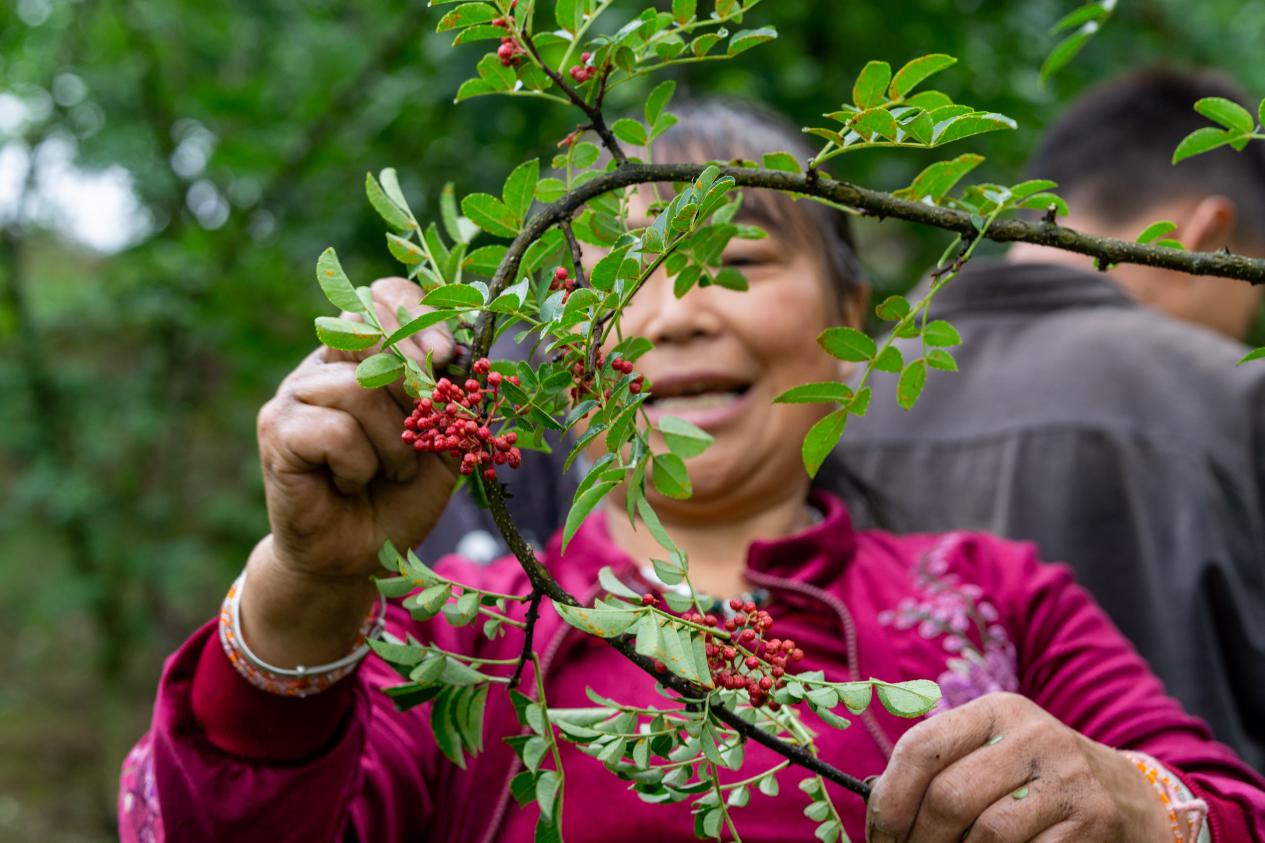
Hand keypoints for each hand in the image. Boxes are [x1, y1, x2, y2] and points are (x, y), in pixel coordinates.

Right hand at [242, 277, 458, 666]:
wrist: (357, 557)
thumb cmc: (400, 496)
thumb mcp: (443, 440)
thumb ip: (450, 395)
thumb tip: (460, 352)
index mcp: (365, 355)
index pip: (383, 297)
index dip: (418, 315)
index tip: (449, 356)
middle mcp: (324, 364)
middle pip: (372, 331)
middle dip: (415, 385)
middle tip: (423, 432)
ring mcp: (295, 393)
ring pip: (361, 388)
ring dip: (395, 444)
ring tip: (388, 474)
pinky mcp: (276, 430)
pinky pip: (336, 430)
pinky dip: (359, 465)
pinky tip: (350, 484)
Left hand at [866, 692, 1170, 842]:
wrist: (1130, 797)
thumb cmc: (1037, 779)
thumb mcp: (994, 753)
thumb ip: (944, 770)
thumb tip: (878, 809)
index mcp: (995, 711)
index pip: (921, 747)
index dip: (889, 799)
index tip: (878, 834)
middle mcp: (1032, 735)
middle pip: (949, 797)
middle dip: (918, 840)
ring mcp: (1067, 778)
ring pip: (986, 834)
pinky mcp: (1093, 821)